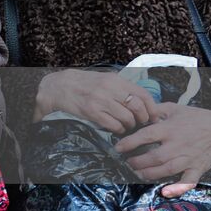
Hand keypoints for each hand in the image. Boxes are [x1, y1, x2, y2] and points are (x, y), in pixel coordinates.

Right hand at [35, 69, 159, 132]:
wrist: (58, 87)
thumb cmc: (84, 84)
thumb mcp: (104, 80)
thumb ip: (122, 88)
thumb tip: (143, 103)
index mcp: (115, 80)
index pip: (143, 94)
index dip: (152, 108)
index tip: (153, 117)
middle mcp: (109, 88)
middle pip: (137, 108)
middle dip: (142, 119)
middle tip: (139, 123)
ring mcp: (100, 100)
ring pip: (127, 118)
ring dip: (130, 126)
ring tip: (126, 126)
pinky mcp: (92, 112)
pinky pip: (114, 125)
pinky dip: (119, 130)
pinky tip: (115, 128)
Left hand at [114, 104, 210, 196]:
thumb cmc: (197, 118)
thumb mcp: (175, 108)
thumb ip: (156, 110)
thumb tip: (139, 111)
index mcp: (169, 129)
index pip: (145, 136)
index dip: (129, 142)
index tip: (118, 147)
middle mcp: (177, 145)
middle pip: (153, 156)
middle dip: (137, 162)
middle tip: (127, 163)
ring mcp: (188, 159)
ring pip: (166, 170)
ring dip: (149, 173)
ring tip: (138, 173)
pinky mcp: (197, 169)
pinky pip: (187, 181)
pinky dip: (177, 188)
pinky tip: (165, 192)